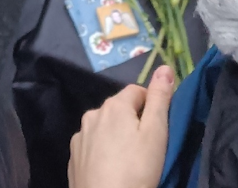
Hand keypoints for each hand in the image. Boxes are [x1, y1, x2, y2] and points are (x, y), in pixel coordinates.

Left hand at [68, 68, 174, 187]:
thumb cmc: (136, 170)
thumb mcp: (155, 134)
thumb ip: (160, 99)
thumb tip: (164, 66)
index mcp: (114, 105)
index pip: (137, 91)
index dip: (151, 107)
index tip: (158, 130)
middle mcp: (92, 114)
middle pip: (119, 109)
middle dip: (133, 122)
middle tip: (146, 149)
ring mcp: (79, 137)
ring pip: (104, 127)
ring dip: (116, 136)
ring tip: (128, 162)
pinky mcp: (73, 158)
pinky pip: (92, 146)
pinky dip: (102, 152)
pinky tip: (110, 171)